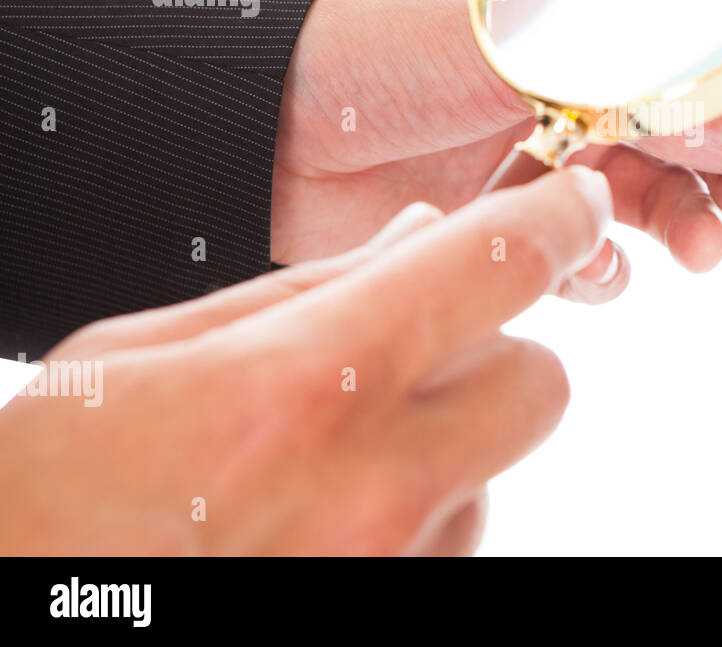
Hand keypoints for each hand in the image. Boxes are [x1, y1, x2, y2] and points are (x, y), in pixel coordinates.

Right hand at [0, 169, 609, 554]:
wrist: (15, 609)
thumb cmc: (51, 492)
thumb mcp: (150, 351)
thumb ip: (311, 289)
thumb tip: (425, 235)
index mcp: (304, 386)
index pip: (491, 269)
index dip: (551, 222)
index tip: (574, 206)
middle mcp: (372, 491)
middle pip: (538, 381)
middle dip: (496, 347)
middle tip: (420, 341)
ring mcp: (393, 570)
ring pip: (495, 466)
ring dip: (444, 436)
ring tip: (322, 449)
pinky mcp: (401, 609)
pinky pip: (457, 534)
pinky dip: (419, 506)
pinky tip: (323, 508)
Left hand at [271, 0, 721, 298]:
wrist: (262, 120)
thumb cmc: (390, 45)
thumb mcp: (533, 54)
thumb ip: (652, 90)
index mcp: (586, 16)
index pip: (705, 50)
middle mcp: (573, 81)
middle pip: (687, 132)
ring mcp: (540, 151)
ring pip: (643, 198)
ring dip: (678, 225)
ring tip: (696, 252)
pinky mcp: (505, 218)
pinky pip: (580, 252)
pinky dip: (599, 267)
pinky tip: (594, 271)